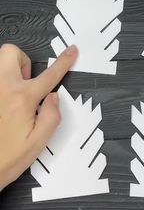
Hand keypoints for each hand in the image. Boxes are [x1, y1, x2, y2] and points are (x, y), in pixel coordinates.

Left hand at [0, 44, 77, 189]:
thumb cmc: (7, 158)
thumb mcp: (39, 141)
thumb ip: (52, 115)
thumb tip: (54, 97)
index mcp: (22, 99)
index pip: (49, 75)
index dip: (64, 62)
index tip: (71, 51)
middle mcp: (2, 88)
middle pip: (12, 53)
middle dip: (23, 62)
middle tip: (26, 82)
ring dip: (10, 71)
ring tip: (13, 94)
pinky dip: (2, 85)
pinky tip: (4, 104)